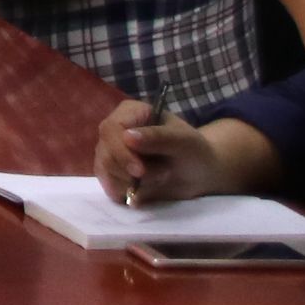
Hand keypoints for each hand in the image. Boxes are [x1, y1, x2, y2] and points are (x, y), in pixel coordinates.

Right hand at [94, 99, 226, 208]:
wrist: (199, 173)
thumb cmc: (194, 150)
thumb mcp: (184, 141)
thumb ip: (158, 137)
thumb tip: (127, 137)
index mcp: (129, 112)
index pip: (110, 129)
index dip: (121, 152)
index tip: (140, 171)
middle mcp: (114, 130)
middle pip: (105, 153)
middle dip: (132, 172)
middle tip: (163, 174)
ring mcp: (109, 152)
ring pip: (105, 172)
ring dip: (132, 183)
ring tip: (160, 178)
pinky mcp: (111, 173)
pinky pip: (108, 186)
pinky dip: (127, 193)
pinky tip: (145, 189)